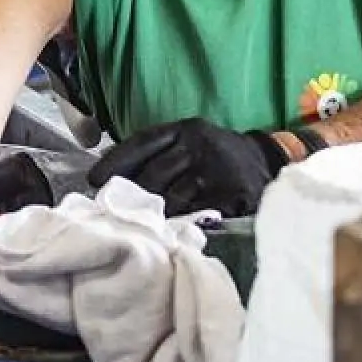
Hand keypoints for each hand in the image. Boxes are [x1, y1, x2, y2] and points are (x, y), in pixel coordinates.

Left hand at [87, 118, 290, 217]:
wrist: (268, 161)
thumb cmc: (215, 156)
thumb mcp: (189, 143)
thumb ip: (158, 156)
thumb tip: (112, 179)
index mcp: (183, 129)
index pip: (141, 142)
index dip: (115, 162)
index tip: (93, 180)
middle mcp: (198, 144)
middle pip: (152, 174)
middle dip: (131, 196)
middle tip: (113, 212)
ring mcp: (215, 168)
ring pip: (172, 197)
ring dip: (154, 214)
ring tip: (138, 226)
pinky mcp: (231, 192)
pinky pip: (196, 213)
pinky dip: (180, 224)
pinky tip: (169, 232)